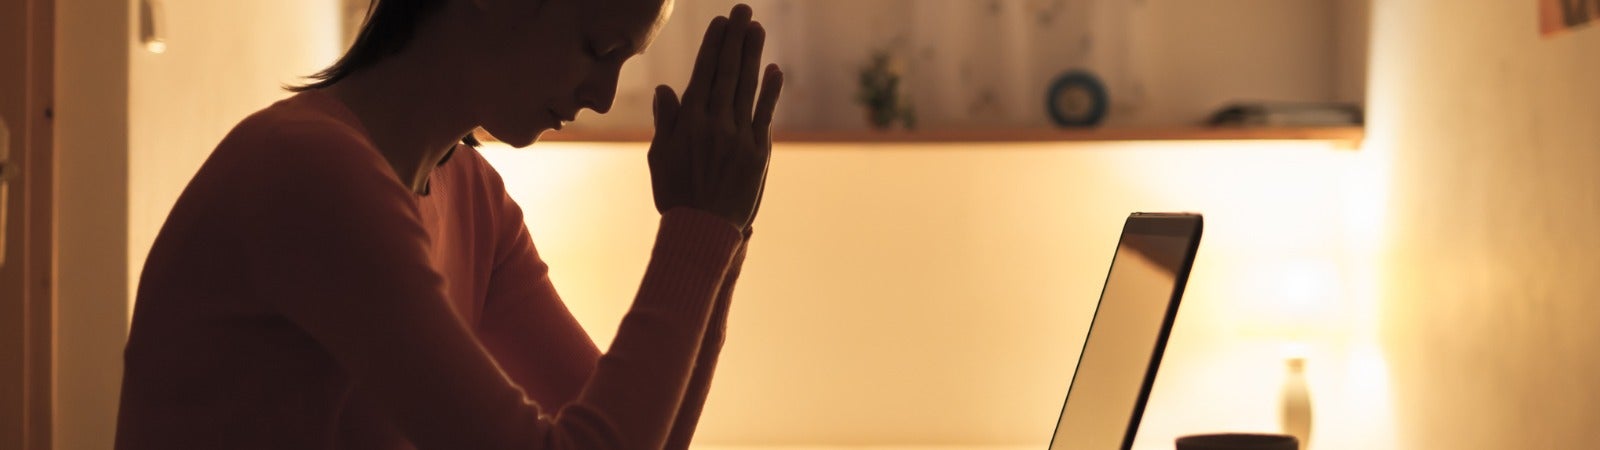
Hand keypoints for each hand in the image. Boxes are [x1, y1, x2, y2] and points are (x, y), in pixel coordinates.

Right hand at [648, 4, 783, 231]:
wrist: (702, 231)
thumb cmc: (676, 195)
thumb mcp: (659, 157)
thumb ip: (665, 121)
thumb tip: (665, 89)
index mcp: (688, 122)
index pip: (702, 73)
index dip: (713, 45)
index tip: (721, 23)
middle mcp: (714, 123)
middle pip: (727, 72)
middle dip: (735, 38)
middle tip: (743, 10)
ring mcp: (738, 136)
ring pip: (747, 87)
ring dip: (753, 55)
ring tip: (757, 29)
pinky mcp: (758, 152)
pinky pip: (765, 114)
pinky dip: (770, 91)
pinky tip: (775, 70)